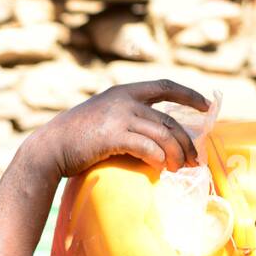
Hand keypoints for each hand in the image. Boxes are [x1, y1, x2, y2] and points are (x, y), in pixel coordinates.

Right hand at [21, 80, 209, 180]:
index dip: (188, 95)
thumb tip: (153, 136)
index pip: (164, 86)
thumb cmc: (75, 140)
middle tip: (195, 159)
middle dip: (186, 140)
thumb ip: (126, 119)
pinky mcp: (113, 136)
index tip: (207, 106)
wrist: (49, 148)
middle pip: (169, 119)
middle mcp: (124, 100)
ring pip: (163, 135)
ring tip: (180, 169)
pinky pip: (148, 148)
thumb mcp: (102, 118)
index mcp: (123, 92)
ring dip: (176, 154)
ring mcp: (118, 117)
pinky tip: (162, 169)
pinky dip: (159, 159)